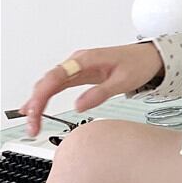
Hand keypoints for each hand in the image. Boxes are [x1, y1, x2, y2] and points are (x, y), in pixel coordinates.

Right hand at [19, 43, 163, 137]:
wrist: (149, 56)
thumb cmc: (138, 64)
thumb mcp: (123, 81)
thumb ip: (101, 93)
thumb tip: (79, 107)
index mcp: (86, 59)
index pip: (55, 77)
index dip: (42, 95)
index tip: (35, 111)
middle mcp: (77, 62)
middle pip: (47, 81)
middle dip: (36, 103)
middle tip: (33, 126)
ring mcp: (76, 68)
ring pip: (49, 84)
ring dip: (38, 102)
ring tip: (32, 124)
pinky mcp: (79, 74)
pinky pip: (57, 85)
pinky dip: (45, 97)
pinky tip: (36, 109)